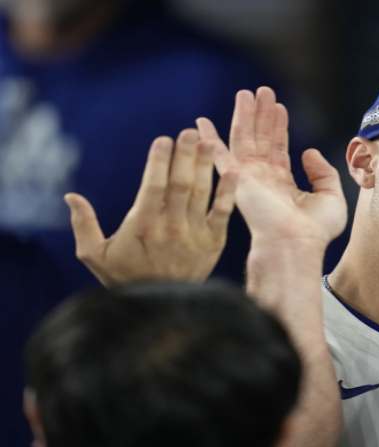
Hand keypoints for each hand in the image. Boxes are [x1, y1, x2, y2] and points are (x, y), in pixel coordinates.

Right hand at [65, 129, 237, 285]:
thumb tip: (70, 196)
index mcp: (143, 226)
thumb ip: (84, 225)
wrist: (161, 308)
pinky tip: (233, 171)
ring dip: (205, 166)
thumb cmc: (126, 277)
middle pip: (180, 185)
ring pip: (201, 194)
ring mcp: (194, 235)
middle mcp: (171, 228)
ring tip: (208, 142)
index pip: (153, 187)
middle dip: (185, 156)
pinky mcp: (214, 242)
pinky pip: (223, 213)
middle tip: (189, 132)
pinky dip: (228, 192)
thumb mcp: (96, 255)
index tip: (163, 139)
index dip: (159, 162)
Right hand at [196, 87, 346, 251]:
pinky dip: (209, 138)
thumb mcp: (330, 196)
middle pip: (260, 139)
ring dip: (244, 116)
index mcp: (283, 184)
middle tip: (262, 90)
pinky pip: (219, 154)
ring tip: (246, 93)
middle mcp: (263, 179)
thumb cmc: (314, 231)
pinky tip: (201, 123)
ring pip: (244, 139)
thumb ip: (323, 172)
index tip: (279, 107)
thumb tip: (309, 152)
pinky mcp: (236, 179)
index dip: (278, 127)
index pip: (278, 149)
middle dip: (261, 115)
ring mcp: (248, 178)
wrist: (296, 244)